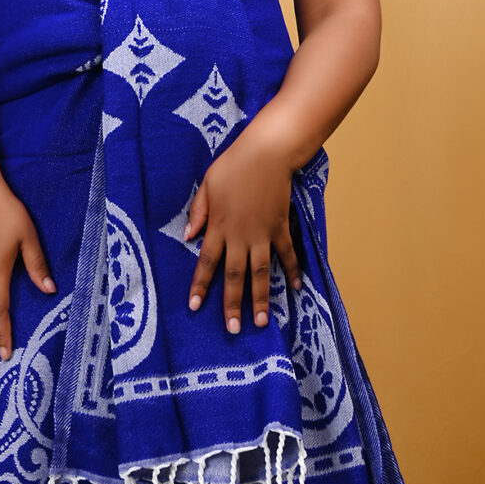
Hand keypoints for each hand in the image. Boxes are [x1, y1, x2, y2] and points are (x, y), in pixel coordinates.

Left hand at [184, 130, 302, 333]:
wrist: (266, 154)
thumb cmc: (233, 166)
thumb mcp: (207, 185)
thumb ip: (199, 212)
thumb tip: (188, 237)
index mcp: (219, 226)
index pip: (207, 262)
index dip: (200, 285)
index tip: (193, 306)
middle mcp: (241, 236)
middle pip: (234, 276)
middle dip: (232, 304)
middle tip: (232, 329)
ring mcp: (263, 234)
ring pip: (261, 272)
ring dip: (261, 298)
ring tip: (261, 322)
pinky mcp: (281, 227)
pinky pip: (287, 253)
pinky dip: (293, 270)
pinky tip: (296, 288)